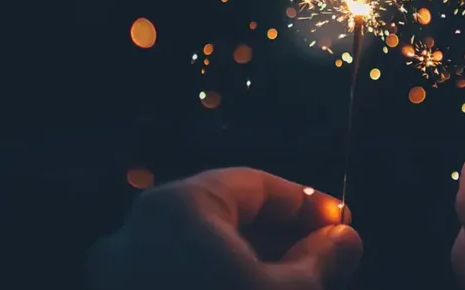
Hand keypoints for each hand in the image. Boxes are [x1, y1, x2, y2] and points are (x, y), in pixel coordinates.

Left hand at [88, 168, 362, 289]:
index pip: (252, 185)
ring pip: (200, 253)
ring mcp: (120, 276)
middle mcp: (137, 233)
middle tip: (328, 256)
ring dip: (252, 264)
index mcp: (177, 209)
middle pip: (224, 218)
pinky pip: (178, 280)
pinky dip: (218, 284)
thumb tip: (344, 240)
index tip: (341, 222)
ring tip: (300, 285)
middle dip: (280, 237)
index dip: (305, 203)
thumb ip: (321, 260)